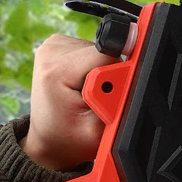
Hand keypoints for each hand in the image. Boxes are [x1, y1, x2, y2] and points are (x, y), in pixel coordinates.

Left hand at [21, 33, 119, 169]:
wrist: (49, 138)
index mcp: (56, 71)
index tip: (105, 96)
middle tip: (95, 99)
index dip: (116, 76)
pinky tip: (80, 84)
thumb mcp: (99, 130)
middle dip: (107, 75)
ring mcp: (52, 45)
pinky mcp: (57, 43)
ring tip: (87, 93)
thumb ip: (117, 102)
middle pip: (104, 52)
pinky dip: (91, 66)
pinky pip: (90, 50)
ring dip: (99, 72)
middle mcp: (51, 52)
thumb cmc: (72, 138)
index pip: (107, 56)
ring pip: (99, 50)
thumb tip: (132, 71)